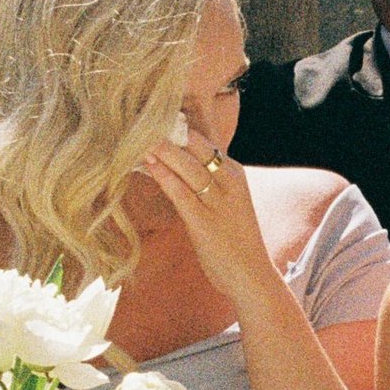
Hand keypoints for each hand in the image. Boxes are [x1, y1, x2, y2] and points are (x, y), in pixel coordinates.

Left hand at [138, 129, 278, 309]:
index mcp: (234, 172)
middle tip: (141, 119)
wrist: (251, 275)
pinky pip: (182, 193)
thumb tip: (174, 161)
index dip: (179, 125)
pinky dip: (164, 177)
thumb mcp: (225, 200)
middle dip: (168, 132)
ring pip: (187, 166)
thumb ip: (205, 180)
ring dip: (162, 150)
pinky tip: (149, 165)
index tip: (154, 115)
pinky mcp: (205, 222)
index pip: (205, 139)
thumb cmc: (234, 239)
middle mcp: (230, 181)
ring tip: (138, 136)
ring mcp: (219, 202)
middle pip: (196, 146)